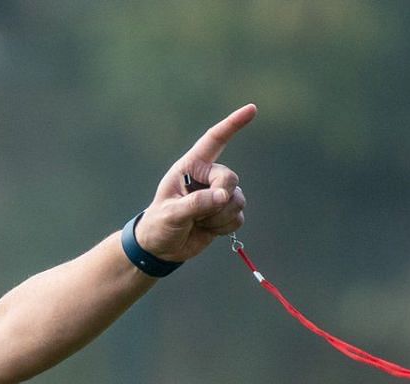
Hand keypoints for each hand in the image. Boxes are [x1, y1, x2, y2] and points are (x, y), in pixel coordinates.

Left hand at [135, 103, 254, 262]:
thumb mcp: (171, 214)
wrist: (160, 248)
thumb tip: (224, 196)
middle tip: (199, 214)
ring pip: (238, 200)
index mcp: (190, 167)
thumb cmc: (158, 225)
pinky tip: (207, 229)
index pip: (214, 141)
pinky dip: (224, 228)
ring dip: (219, 217)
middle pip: (230, 179)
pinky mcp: (226, 213)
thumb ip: (197, 203)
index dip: (232, 125)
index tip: (251, 109)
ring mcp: (218, 195)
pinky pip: (238, 217)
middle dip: (220, 197)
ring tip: (198, 222)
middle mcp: (207, 177)